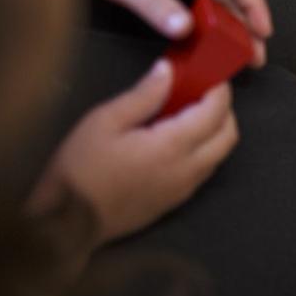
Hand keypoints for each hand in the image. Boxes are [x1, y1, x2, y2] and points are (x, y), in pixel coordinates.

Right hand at [26, 60, 238, 244]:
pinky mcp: (175, 202)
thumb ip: (143, 95)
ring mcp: (184, 190)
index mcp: (173, 147)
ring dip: (216, 132)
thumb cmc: (80, 169)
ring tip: (190, 113)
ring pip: (220, 156)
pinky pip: (204, 171)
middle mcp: (188, 170)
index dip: (220, 91)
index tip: (213, 75)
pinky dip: (205, 150)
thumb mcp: (104, 121)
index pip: (215, 113)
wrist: (66, 224)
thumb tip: (169, 70)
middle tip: (204, 93)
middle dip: (225, 110)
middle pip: (228, 136)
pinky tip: (178, 140)